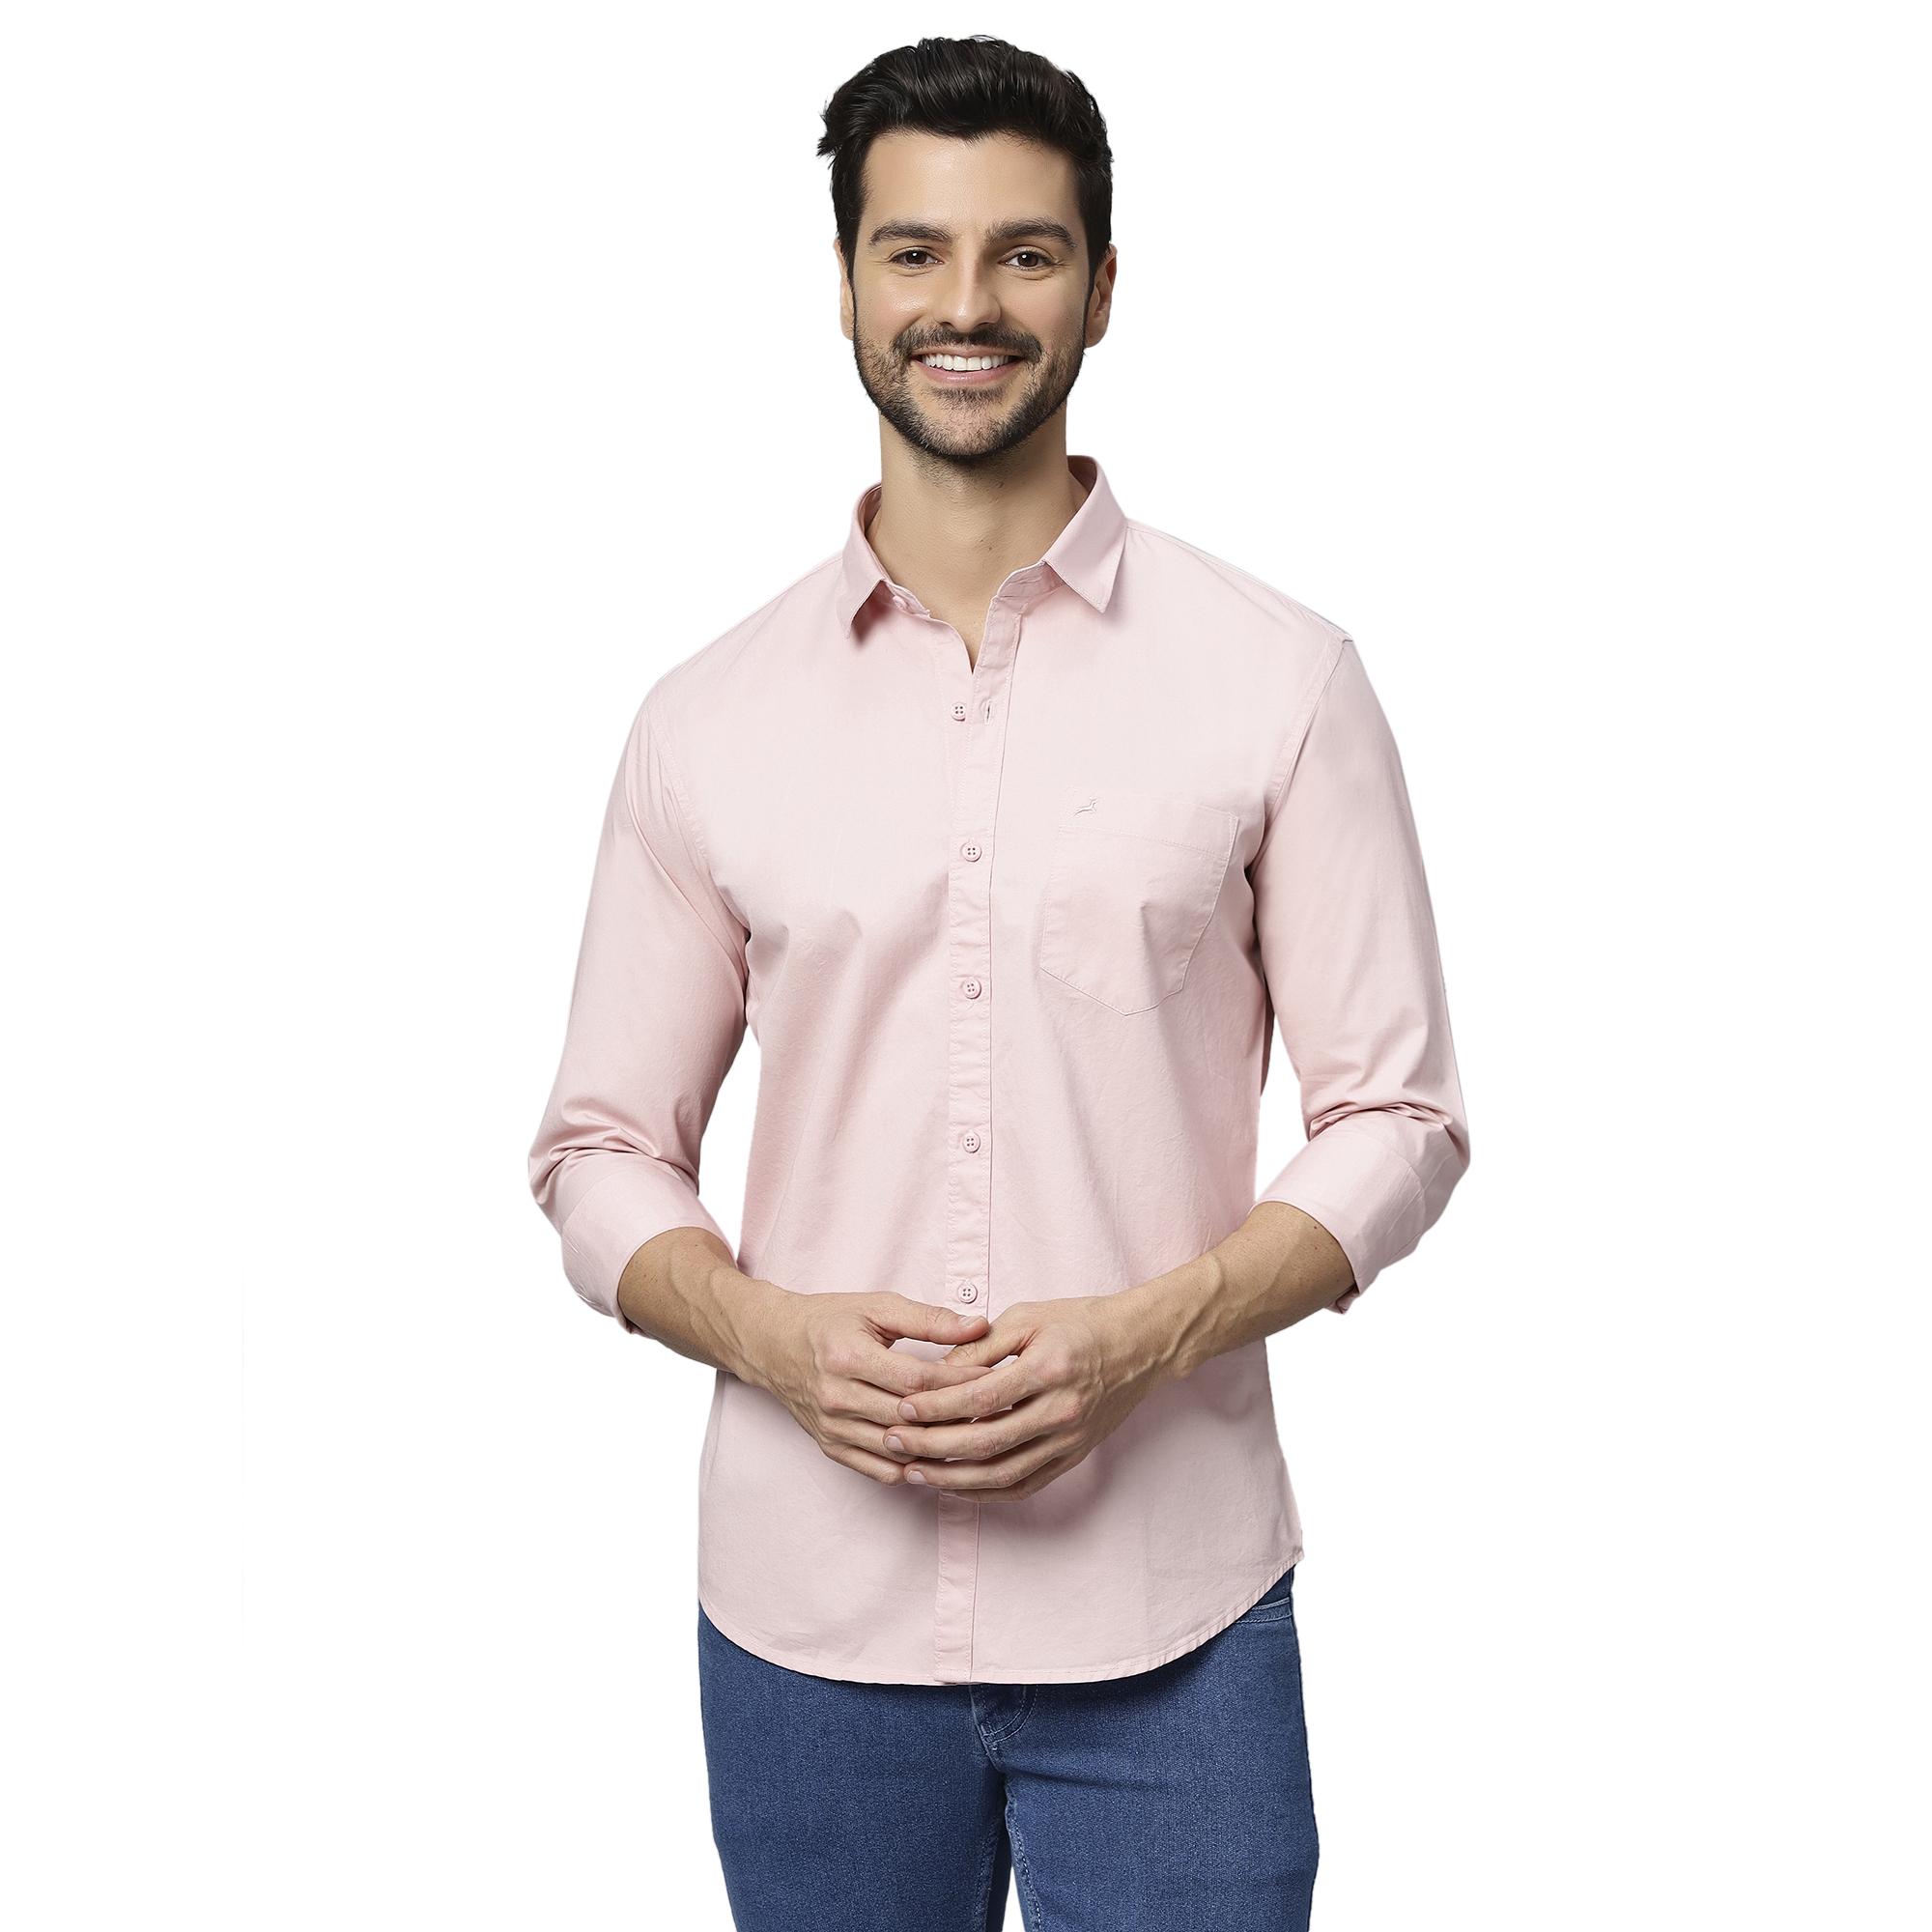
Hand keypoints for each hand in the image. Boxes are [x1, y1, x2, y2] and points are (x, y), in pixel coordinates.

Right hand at [748, 1291, 997, 1485]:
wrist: (773, 1345)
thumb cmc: (830, 1321)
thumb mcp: (877, 1307)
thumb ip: (929, 1319)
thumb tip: (978, 1326)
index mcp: (849, 1358)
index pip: (917, 1381)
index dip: (960, 1382)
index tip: (995, 1378)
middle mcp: (837, 1397)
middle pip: (910, 1419)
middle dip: (957, 1417)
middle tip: (997, 1412)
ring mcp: (832, 1427)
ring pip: (898, 1450)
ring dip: (939, 1448)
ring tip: (977, 1437)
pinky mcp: (830, 1446)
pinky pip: (879, 1469)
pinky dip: (913, 1467)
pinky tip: (941, 1456)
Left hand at [877, 1296, 1169, 1501]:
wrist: (1140, 1345)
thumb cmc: (1081, 1323)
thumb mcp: (1028, 1317)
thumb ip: (979, 1346)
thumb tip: (934, 1373)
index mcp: (1048, 1369)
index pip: (980, 1398)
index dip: (937, 1408)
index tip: (902, 1410)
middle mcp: (1061, 1411)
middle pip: (985, 1442)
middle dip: (933, 1446)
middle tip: (894, 1442)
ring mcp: (1070, 1440)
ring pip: (1002, 1473)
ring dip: (953, 1478)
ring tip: (915, 1471)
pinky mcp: (1073, 1457)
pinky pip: (1024, 1485)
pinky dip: (987, 1492)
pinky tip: (955, 1486)